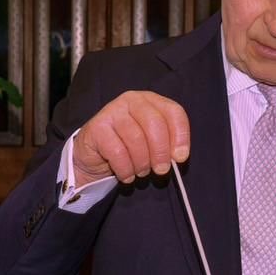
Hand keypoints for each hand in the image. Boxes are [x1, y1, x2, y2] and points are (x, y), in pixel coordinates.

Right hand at [71, 91, 190, 184]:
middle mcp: (132, 100)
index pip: (173, 112)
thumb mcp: (151, 143)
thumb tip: (178, 156)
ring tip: (140, 172)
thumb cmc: (128, 147)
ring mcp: (112, 111)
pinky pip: (117, 152)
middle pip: (155, 123)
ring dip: (142, 163)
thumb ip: (167, 144)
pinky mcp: (97, 127)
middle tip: (160, 170)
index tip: (180, 158)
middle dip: (160, 152)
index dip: (180, 136)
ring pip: (136, 139)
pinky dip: (125, 169)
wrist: (95, 155)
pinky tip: (126, 174)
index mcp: (151, 101)